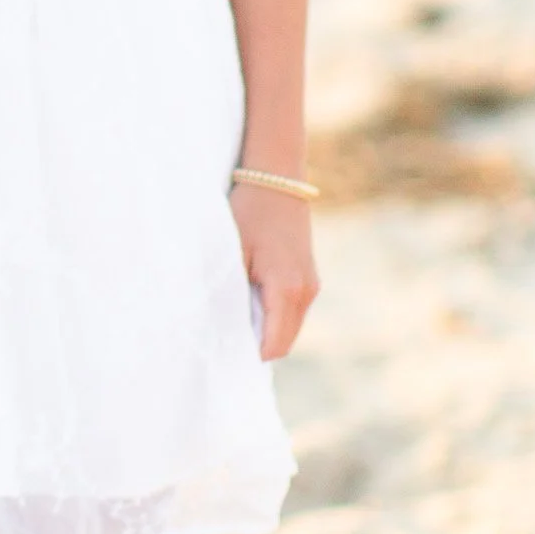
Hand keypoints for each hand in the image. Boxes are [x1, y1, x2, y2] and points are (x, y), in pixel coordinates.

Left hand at [229, 181, 319, 361]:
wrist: (277, 178)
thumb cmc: (249, 212)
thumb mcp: (233, 252)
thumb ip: (232, 293)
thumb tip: (223, 327)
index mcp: (286, 289)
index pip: (273, 346)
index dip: (249, 355)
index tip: (225, 355)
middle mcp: (306, 292)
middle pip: (284, 342)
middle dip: (258, 346)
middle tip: (226, 342)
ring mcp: (311, 284)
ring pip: (290, 327)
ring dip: (267, 330)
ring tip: (235, 318)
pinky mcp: (309, 276)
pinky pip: (293, 311)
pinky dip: (275, 315)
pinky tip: (250, 300)